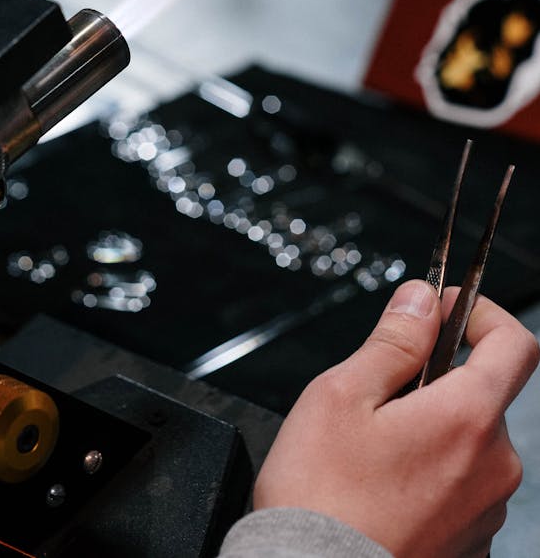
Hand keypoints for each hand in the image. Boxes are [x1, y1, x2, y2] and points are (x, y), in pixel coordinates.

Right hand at [253, 279, 539, 557]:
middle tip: (378, 395)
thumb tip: (420, 302)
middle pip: (483, 395)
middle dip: (437, 382)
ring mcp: (485, 513)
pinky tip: (384, 489)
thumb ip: (392, 341)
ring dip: (432, 431)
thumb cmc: (320, 497)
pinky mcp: (470, 546)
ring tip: (372, 452)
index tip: (445, 310)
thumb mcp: (342, 394)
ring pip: (469, 444)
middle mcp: (492, 468)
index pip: (515, 344)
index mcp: (466, 420)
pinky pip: (461, 489)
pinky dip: (431, 476)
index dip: (481, 313)